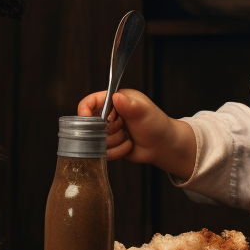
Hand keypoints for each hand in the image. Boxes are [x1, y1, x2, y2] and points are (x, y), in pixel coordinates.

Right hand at [76, 89, 195, 178]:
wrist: (163, 145)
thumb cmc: (156, 124)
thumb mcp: (144, 111)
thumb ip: (129, 104)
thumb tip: (116, 97)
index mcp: (114, 100)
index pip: (90, 102)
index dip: (86, 112)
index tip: (91, 123)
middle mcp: (108, 115)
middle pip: (91, 125)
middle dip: (109, 130)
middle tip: (123, 127)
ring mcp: (107, 131)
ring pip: (96, 141)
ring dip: (114, 142)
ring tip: (128, 137)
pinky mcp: (109, 145)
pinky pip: (103, 152)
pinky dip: (116, 152)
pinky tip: (128, 145)